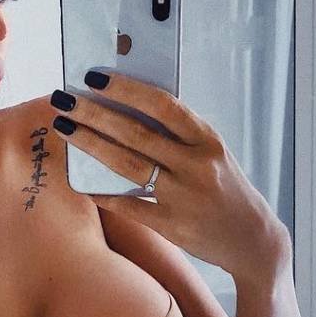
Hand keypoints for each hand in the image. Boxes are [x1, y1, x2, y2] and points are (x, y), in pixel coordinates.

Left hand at [51, 72, 290, 276]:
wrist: (252, 240)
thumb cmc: (225, 188)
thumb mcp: (212, 154)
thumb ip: (179, 135)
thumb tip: (127, 109)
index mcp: (208, 140)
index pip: (162, 105)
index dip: (126, 89)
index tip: (95, 77)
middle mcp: (197, 166)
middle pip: (136, 134)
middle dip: (94, 114)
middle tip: (63, 101)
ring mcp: (184, 197)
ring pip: (128, 166)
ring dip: (92, 145)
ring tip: (66, 129)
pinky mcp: (173, 226)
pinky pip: (130, 205)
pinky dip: (104, 192)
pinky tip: (81, 181)